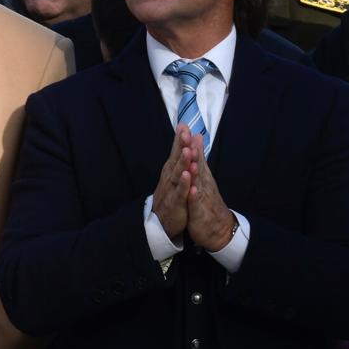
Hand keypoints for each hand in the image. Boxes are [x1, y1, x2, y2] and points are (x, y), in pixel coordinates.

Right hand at [151, 125, 197, 239]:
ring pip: (178, 174)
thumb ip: (178, 160)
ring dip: (183, 163)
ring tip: (188, 151)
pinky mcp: (175, 203)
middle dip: (180, 146)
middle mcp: (169, 178)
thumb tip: (184, 143)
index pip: (175, 152)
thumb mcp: (174, 177)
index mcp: (170, 171)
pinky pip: (181, 193)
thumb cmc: (169, 196)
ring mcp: (171, 190)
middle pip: (175, 159)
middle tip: (184, 132)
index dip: (179, 139)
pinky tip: (188, 176)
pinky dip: (184, 185)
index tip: (183, 125)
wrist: (159, 223)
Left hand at [185, 136, 235, 250]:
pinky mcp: (200, 213)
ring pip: (198, 183)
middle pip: (198, 166)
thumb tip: (197, 141)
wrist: (220, 229)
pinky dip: (195, 196)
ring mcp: (203, 198)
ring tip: (192, 158)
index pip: (196, 157)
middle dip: (193, 151)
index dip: (190, 143)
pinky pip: (197, 204)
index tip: (184, 128)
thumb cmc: (208, 202)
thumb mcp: (203, 180)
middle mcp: (204, 185)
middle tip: (188, 135)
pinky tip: (192, 189)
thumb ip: (200, 161)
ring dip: (195, 170)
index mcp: (203, 177)